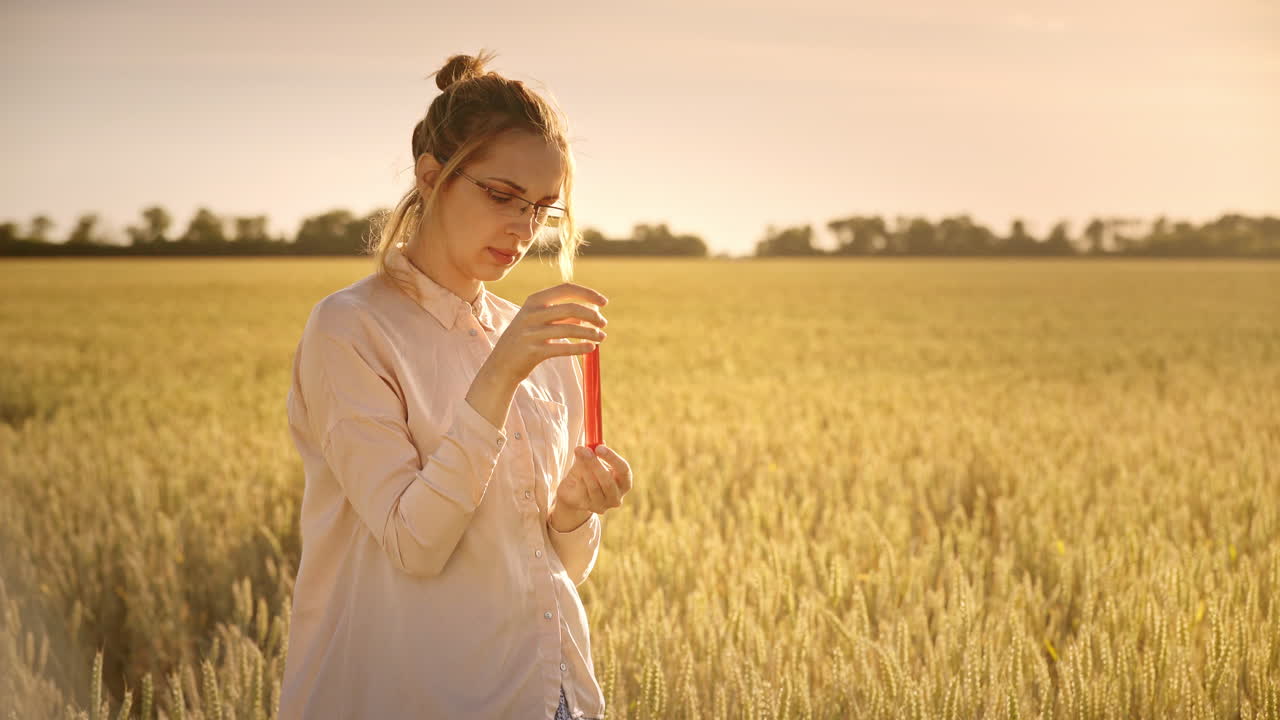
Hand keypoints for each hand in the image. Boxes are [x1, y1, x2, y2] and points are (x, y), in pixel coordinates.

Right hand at [485, 283, 608, 386]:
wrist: (501, 365)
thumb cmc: (525, 340)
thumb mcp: (539, 321)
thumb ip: (562, 315)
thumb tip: (591, 314)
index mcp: (534, 300)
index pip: (566, 289)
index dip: (588, 294)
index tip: (604, 302)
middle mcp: (531, 314)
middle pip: (570, 308)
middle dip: (592, 315)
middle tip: (604, 323)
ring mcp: (531, 332)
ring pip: (569, 329)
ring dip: (590, 333)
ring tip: (601, 338)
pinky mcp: (533, 351)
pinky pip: (563, 347)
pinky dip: (580, 347)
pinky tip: (591, 348)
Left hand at [550, 444, 632, 528]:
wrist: (574, 492)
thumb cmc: (588, 472)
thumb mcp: (593, 459)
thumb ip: (595, 450)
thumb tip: (594, 439)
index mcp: (624, 483)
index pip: (624, 470)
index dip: (612, 458)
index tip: (599, 447)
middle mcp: (616, 497)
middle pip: (608, 482)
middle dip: (595, 464)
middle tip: (584, 450)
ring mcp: (602, 505)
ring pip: (593, 487)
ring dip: (584, 469)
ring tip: (578, 454)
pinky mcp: (587, 508)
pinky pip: (582, 492)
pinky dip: (578, 479)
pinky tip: (574, 473)